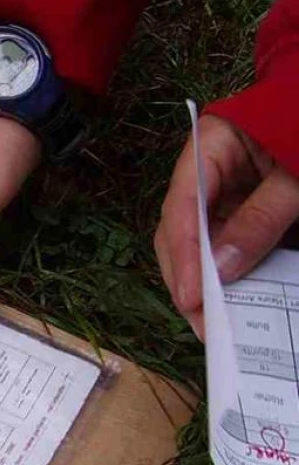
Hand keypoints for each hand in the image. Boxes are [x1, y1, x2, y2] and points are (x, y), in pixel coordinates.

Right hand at [156, 115, 298, 337]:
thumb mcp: (296, 179)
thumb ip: (261, 219)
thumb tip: (223, 269)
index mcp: (211, 143)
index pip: (183, 204)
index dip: (185, 253)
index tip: (191, 295)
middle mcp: (204, 171)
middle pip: (177, 229)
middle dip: (186, 277)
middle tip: (201, 320)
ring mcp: (217, 191)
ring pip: (192, 243)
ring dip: (200, 281)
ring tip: (211, 321)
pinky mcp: (236, 209)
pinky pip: (219, 244)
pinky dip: (222, 273)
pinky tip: (229, 300)